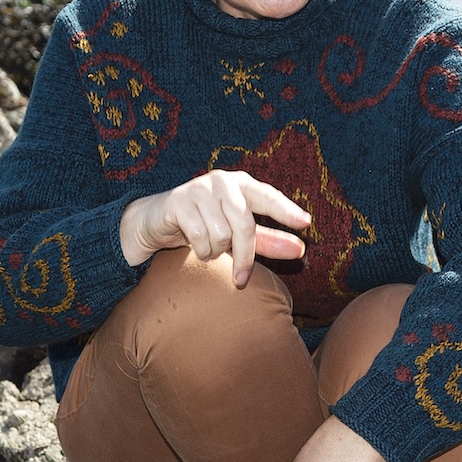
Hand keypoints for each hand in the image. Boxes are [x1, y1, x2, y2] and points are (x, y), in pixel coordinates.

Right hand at [120, 171, 309, 287]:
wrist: (155, 221)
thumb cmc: (204, 225)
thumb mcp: (237, 233)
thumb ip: (268, 241)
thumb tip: (301, 250)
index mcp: (241, 184)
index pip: (268, 196)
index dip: (286, 210)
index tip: (306, 223)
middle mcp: (222, 181)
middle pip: (244, 223)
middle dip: (244, 256)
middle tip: (241, 280)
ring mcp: (199, 188)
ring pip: (221, 233)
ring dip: (215, 251)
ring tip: (208, 249)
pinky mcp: (179, 201)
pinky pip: (199, 236)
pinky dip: (200, 250)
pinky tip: (194, 246)